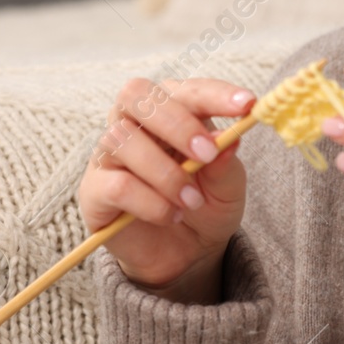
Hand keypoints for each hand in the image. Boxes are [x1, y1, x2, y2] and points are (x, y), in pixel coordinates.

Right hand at [76, 77, 256, 304]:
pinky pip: (117, 185)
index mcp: (172, 111)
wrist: (184, 254)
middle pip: (136, 95)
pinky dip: (151, 202)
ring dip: (166, 173)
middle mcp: (134, 124)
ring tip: (193, 201)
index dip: (215, 94)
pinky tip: (171, 215)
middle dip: (176, 121)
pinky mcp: (95, 190)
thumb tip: (228, 138)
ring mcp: (110, 155)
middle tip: (207, 153)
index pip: (186, 89)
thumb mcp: (227, 187)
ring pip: (123, 139)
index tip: (247, 105)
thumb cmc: (206, 205)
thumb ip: (225, 163)